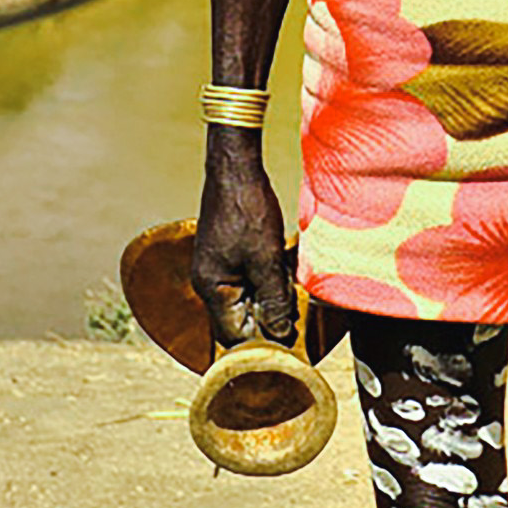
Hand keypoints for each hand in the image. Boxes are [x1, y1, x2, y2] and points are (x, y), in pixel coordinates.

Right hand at [191, 151, 297, 347]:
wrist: (235, 167)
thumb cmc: (247, 209)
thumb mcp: (267, 258)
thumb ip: (274, 299)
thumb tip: (280, 334)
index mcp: (212, 289)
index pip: (234, 336)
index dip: (263, 340)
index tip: (292, 338)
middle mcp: (210, 283)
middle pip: (240, 319)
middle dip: (269, 317)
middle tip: (298, 309)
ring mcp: (217, 267)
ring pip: (247, 298)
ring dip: (271, 295)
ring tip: (293, 286)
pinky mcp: (228, 254)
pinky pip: (249, 278)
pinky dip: (268, 278)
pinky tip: (285, 268)